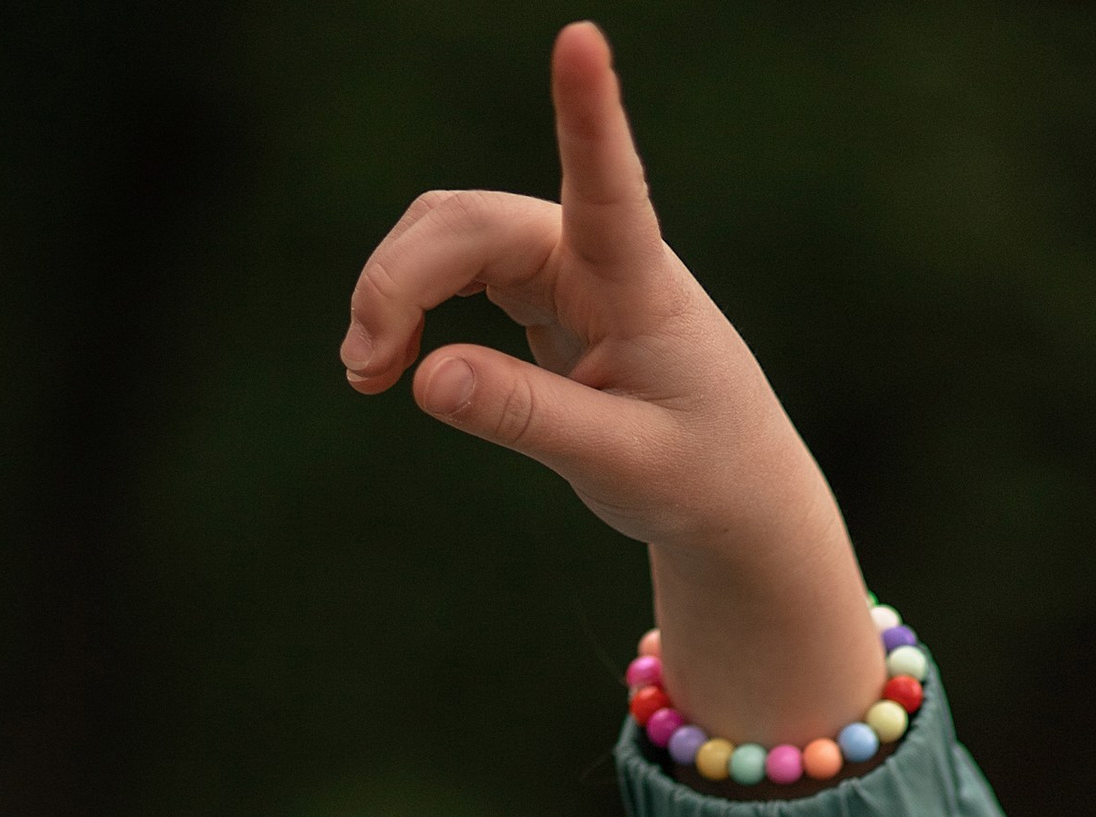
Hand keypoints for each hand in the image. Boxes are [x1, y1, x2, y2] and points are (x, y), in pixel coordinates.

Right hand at [341, 21, 880, 746]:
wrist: (731, 492)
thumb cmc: (698, 478)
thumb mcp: (619, 465)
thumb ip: (527, 417)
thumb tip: (422, 377)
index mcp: (641, 287)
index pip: (610, 186)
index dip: (589, 114)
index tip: (582, 39)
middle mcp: (599, 253)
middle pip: (473, 222)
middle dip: (402, 279)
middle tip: (363, 371)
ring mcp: (567, 263)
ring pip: (453, 236)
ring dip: (397, 291)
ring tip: (365, 374)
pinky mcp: (544, 288)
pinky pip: (458, 271)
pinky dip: (412, 310)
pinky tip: (388, 365)